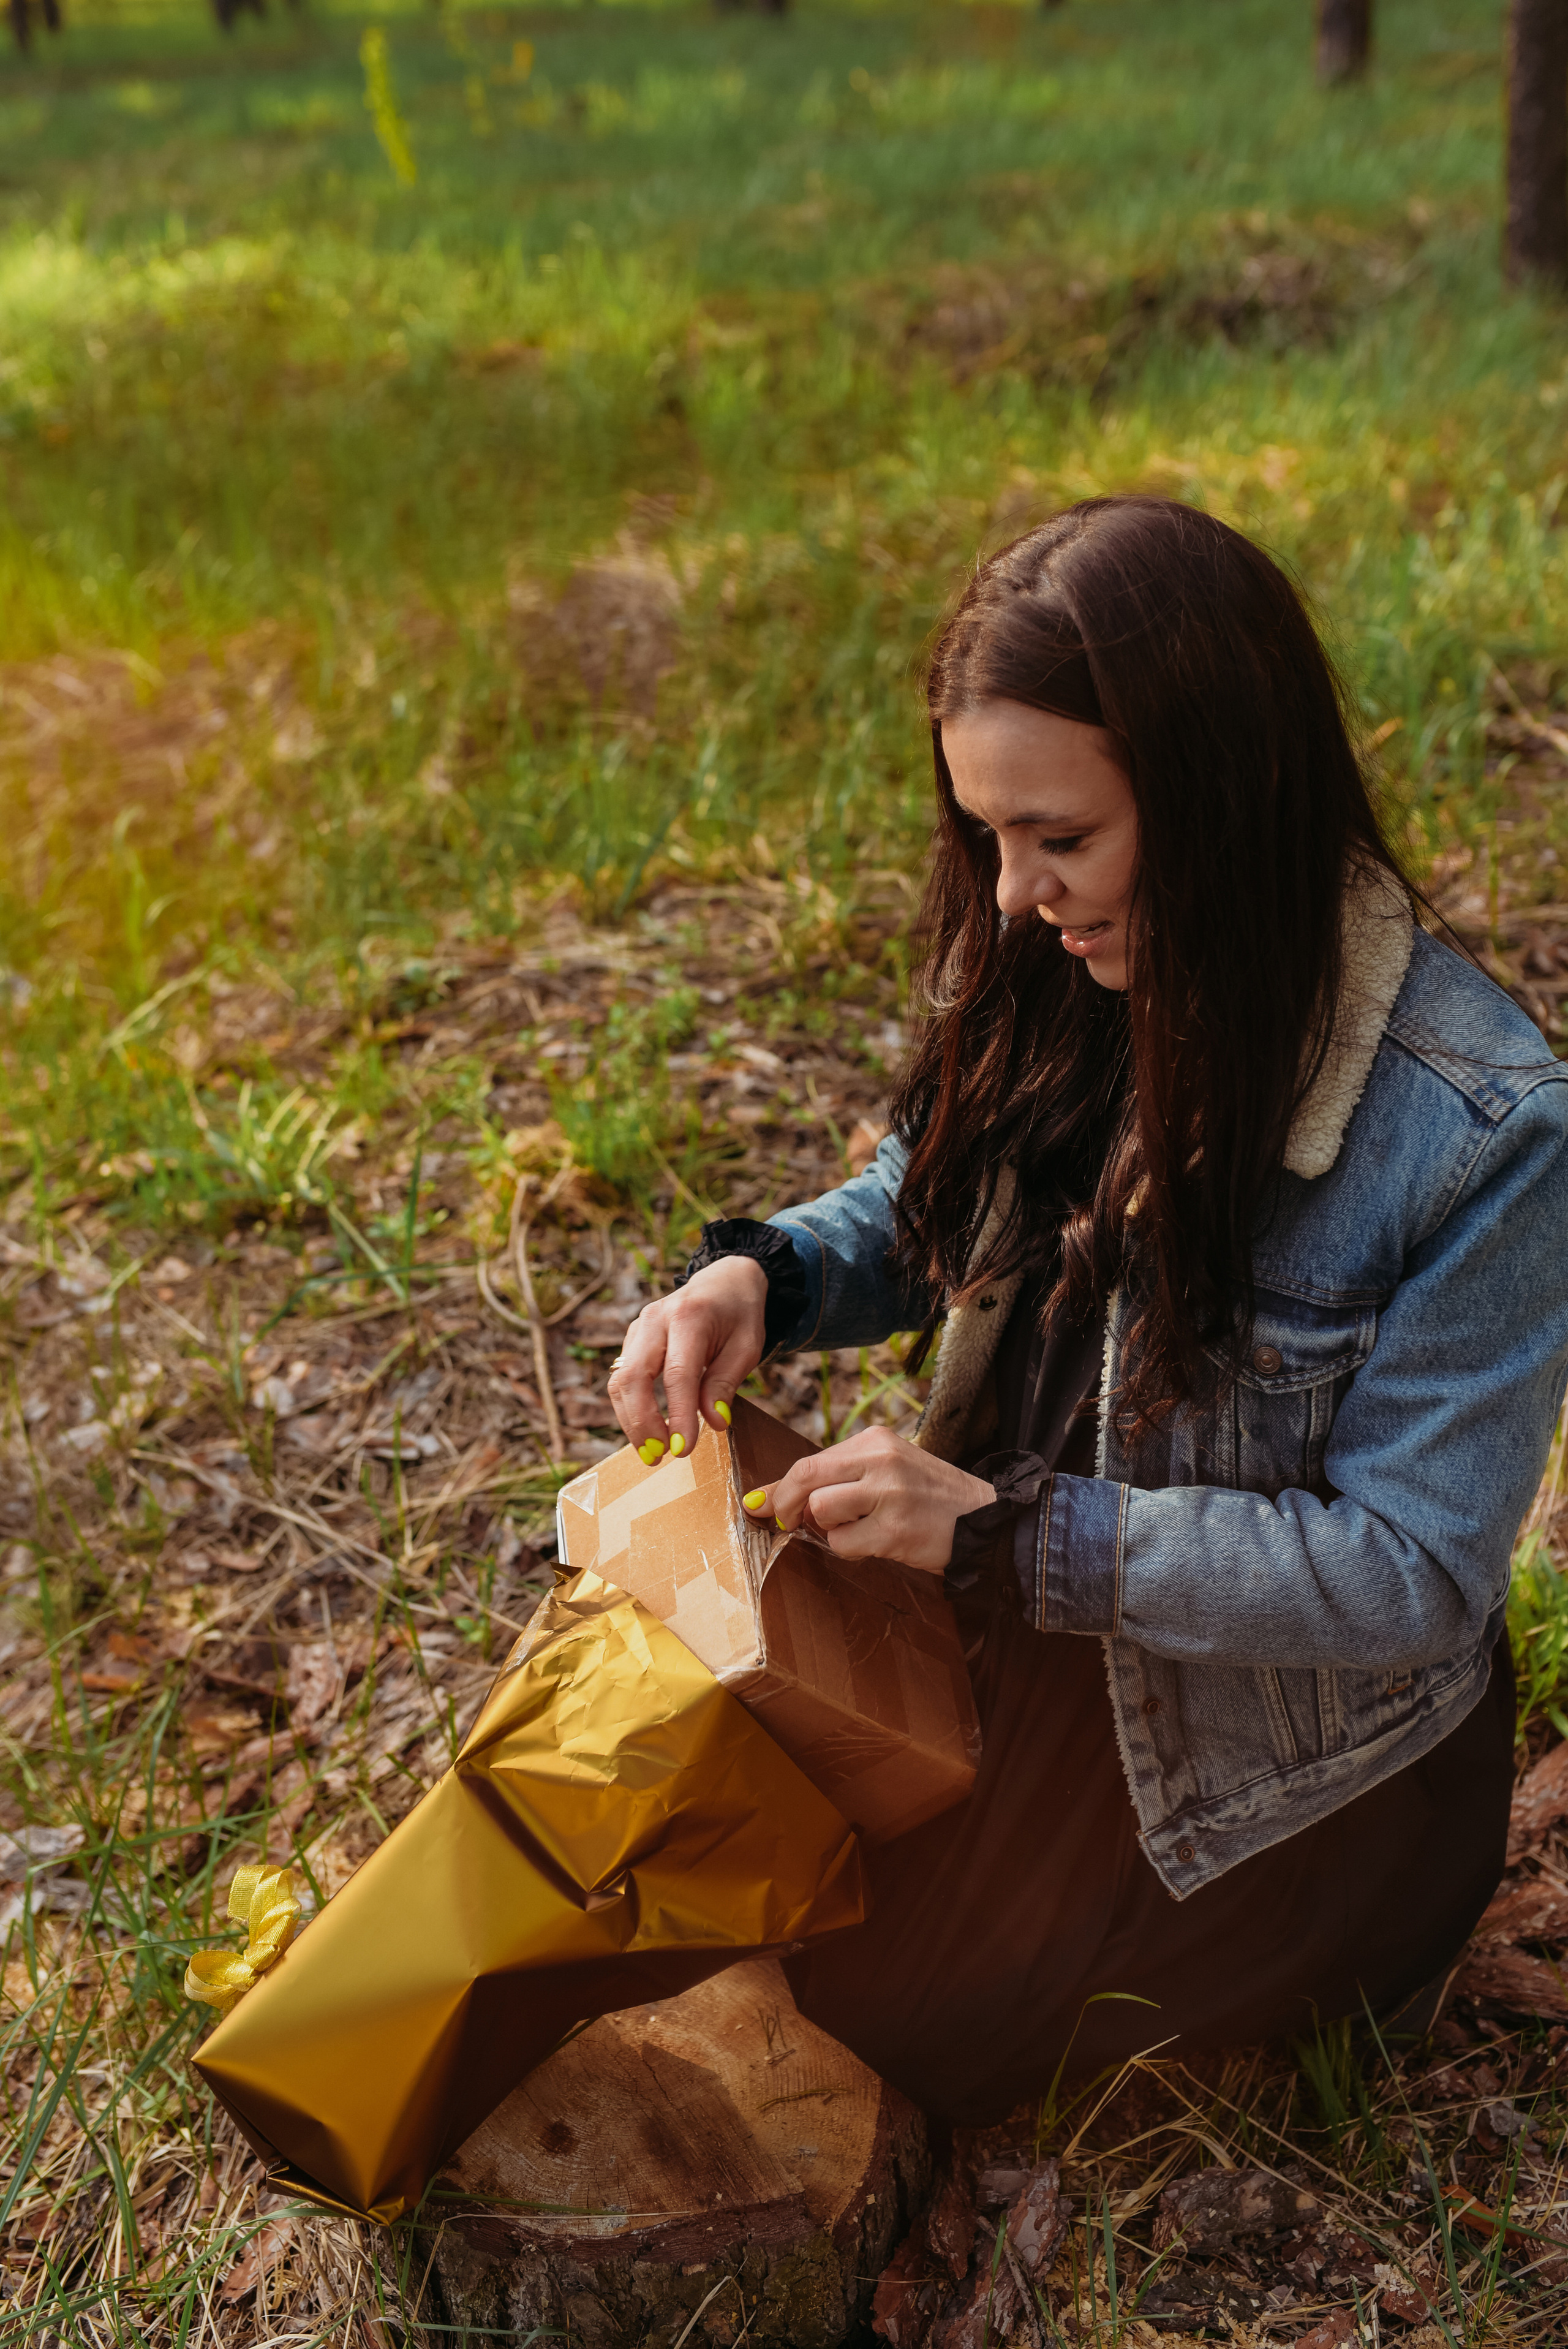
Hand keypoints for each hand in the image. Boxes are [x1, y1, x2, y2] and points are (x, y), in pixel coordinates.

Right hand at [606, 1257, 767, 1464]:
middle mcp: (655, 1319)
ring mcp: (638, 1327)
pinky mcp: (632, 1339)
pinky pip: (622, 1378)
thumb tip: (714, 1424)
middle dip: (642, 1424)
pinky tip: (648, 1428)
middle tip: (659, 1457)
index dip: (677, 1415)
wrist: (725, 1279)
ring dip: (631, 1421)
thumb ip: (726, 1382)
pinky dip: (631, 1408)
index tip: (684, 1450)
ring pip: (619, 1381)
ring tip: (652, 1451)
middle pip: (633, 1378)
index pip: (677, 1374)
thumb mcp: (747, 1346)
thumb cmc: (740, 1314)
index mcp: (689, 1316)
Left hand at [742, 1427, 995, 1575]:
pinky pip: (843, 1544)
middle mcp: (881, 1459)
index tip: (764, 1506)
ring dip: (828, 1529)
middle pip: (805, 1477)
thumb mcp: (884, 1471)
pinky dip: (850, 1550)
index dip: (780, 1487)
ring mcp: (889, 1493)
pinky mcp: (895, 1529)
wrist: (983, 1519)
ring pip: (821, 1511)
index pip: (809, 1461)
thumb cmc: (926, 1496)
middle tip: (788, 1523)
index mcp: (875, 1440)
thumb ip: (833, 1479)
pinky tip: (876, 1543)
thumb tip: (764, 1499)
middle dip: (786, 1505)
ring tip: (856, 1529)